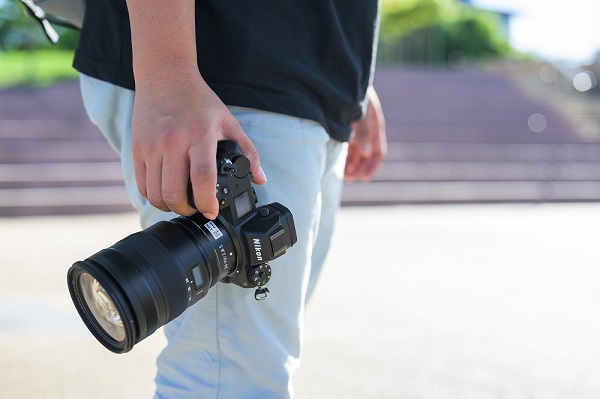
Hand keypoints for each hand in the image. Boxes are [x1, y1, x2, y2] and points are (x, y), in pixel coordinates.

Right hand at [131, 66, 265, 218]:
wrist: (164, 75)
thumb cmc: (199, 100)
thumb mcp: (228, 122)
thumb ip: (248, 151)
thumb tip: (260, 178)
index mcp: (200, 135)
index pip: (203, 176)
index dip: (207, 201)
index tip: (212, 212)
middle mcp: (173, 141)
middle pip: (174, 191)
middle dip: (186, 210)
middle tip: (196, 210)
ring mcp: (151, 145)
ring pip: (155, 192)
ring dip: (168, 206)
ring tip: (180, 204)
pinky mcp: (137, 148)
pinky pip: (141, 184)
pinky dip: (152, 196)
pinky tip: (164, 194)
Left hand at [344, 86, 386, 180]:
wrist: (335, 74)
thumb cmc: (348, 89)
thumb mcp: (358, 109)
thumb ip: (363, 130)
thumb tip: (365, 152)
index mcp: (374, 124)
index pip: (378, 152)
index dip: (372, 166)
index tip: (364, 178)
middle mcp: (367, 129)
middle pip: (367, 156)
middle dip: (359, 169)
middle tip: (347, 178)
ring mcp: (356, 129)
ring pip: (356, 154)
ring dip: (351, 166)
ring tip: (342, 175)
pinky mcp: (345, 128)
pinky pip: (347, 148)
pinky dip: (344, 158)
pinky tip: (337, 166)